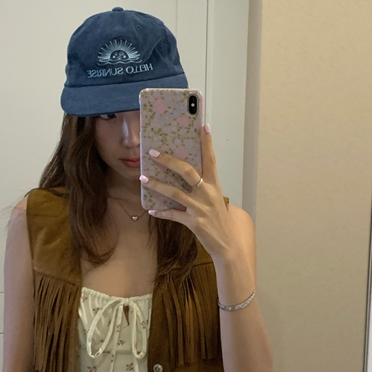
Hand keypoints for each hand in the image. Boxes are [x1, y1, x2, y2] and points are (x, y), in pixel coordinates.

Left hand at [140, 124, 234, 259]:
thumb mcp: (214, 200)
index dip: (207, 143)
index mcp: (214, 185)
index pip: (210, 159)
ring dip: (157, 185)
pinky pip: (173, 215)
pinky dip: (161, 212)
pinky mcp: (194, 223)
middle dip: (169, 161)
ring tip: (143, 178)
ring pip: (175, 193)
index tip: (204, 126)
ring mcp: (201, 209)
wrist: (228, 245)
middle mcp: (208, 194)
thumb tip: (183, 174)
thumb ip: (202, 187)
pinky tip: (151, 210)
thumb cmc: (219, 220)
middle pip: (188, 172)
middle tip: (154, 153)